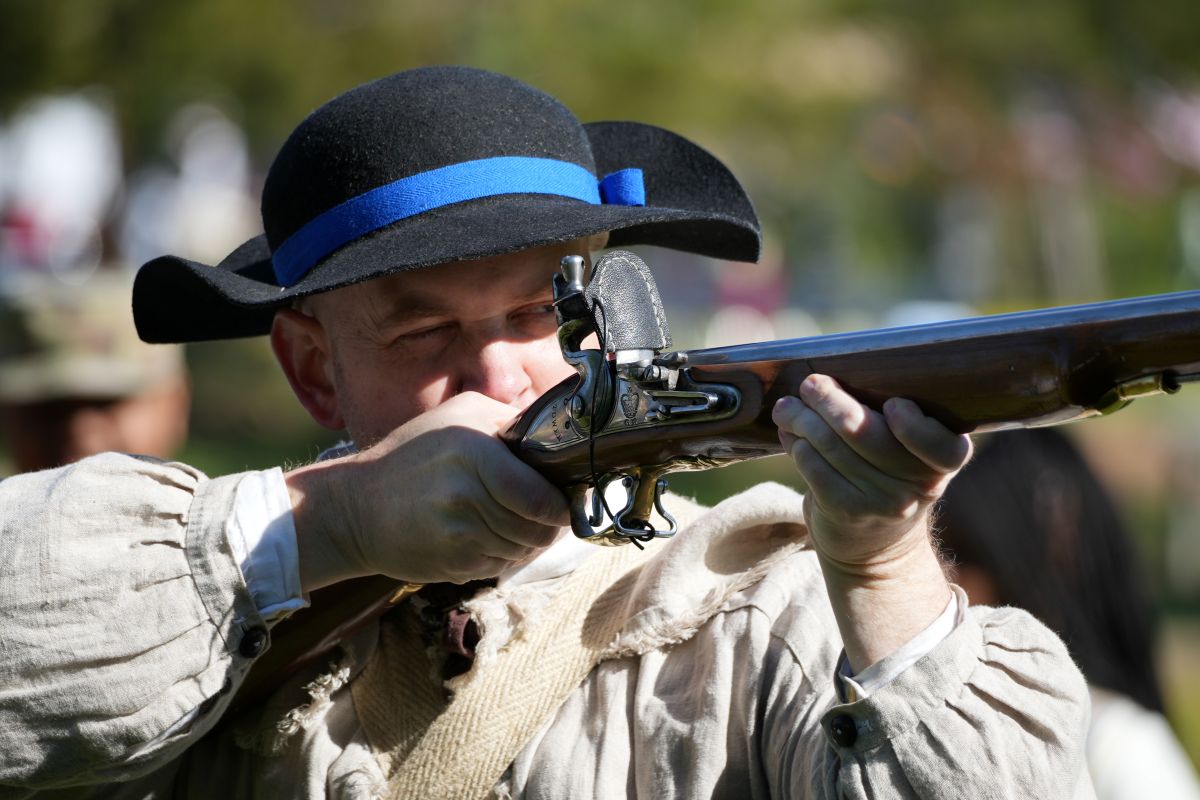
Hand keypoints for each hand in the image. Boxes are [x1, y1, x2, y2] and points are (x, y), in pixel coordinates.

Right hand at [287, 392, 569, 589]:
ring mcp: (458, 533)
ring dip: (529, 543)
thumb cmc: (412, 454)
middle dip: (550, 527)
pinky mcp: (452, 563)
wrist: (355, 507)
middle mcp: (466, 493)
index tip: (564, 503)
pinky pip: (500, 566)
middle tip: (549, 517)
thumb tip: (561, 432)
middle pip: (536, 528)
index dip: (560, 507)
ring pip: (522, 550)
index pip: (539, 496)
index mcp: (474, 451)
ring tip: (518, 525)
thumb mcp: (459, 414)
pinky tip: (490, 537)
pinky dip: (505, 556)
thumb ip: (510, 419)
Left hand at [771, 373, 972, 667]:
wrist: (878, 546)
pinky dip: (796, 445)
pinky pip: (812, 467)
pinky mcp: (846, 511)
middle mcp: (918, 484)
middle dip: (829, 400)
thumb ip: (893, 418)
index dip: (915, 427)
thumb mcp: (911, 453)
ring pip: (830, 445)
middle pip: (864, 431)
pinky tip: (790, 435)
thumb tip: (835, 375)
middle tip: (810, 384)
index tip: (893, 405)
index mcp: (945, 460)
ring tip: (786, 407)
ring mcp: (882, 502)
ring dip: (801, 418)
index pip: (939, 446)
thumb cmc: (890, 476)